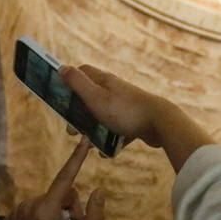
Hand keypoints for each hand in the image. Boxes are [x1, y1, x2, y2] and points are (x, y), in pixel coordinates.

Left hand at [0, 138, 104, 219]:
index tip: (85, 139)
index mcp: (45, 210)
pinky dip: (47, 217)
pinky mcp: (14, 215)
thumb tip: (99, 192)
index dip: (77, 158)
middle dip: (72, 209)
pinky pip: (38, 207)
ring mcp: (19, 209)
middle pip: (62, 194)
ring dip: (60, 214)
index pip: (65, 178)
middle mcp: (30, 204)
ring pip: (50, 201)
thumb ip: (93, 218)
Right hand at [60, 65, 174, 146]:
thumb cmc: (125, 110)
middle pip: (90, 97)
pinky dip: (110, 139)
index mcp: (104, 81)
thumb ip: (78, 83)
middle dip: (79, 113)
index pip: (82, 72)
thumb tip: (62, 67)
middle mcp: (115, 89)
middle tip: (72, 130)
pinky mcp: (134, 119)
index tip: (59, 97)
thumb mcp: (96, 97)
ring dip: (94, 129)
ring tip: (88, 144)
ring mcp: (125, 104)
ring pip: (103, 115)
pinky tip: (106, 152)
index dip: (69, 82)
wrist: (161, 124)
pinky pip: (117, 129)